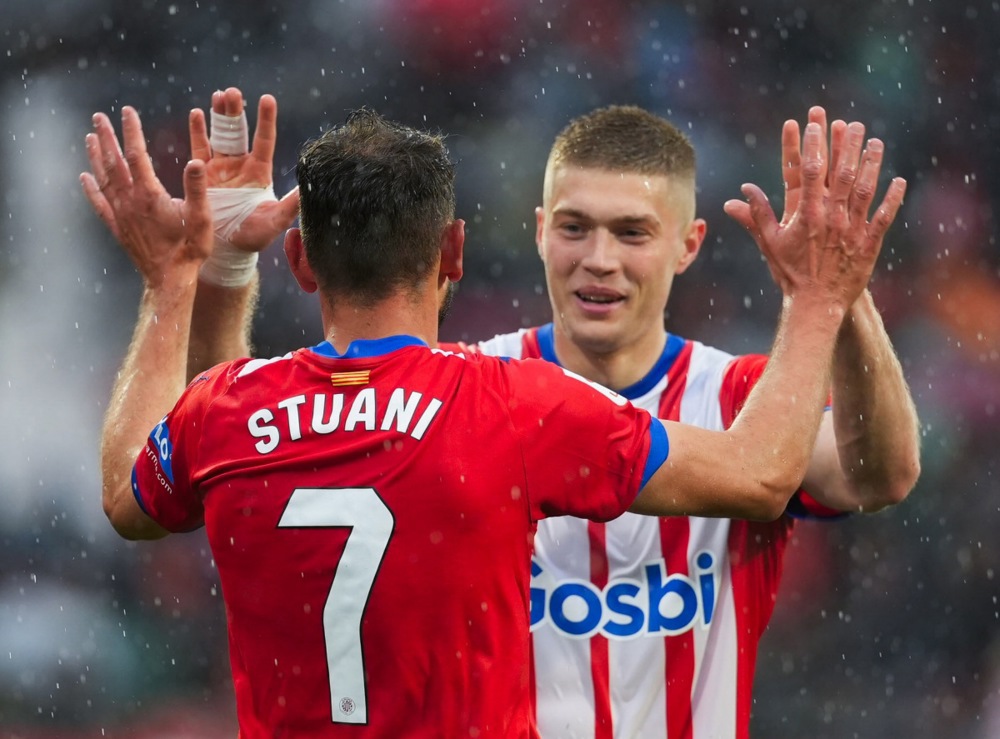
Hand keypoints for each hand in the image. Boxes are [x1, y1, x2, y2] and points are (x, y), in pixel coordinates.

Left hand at [81, 107, 211, 287]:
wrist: (170, 279)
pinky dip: (90, 189)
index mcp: (150, 195)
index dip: (131, 131)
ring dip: (95, 157)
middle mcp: (130, 202)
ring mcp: (121, 215)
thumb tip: (196, 161)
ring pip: (103, 179)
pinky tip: (84, 178)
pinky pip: (99, 204)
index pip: (137, 155)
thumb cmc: (190, 249)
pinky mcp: (118, 228)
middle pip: (114, 162)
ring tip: (89, 137)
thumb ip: (198, 188)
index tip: (127, 111)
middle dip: (106, 137)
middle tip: (99, 117)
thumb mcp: (201, 218)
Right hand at [189, 87, 298, 252]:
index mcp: (259, 171)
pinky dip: (198, 131)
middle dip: (236, 111)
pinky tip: (197, 113)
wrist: (226, 247)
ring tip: (218, 95)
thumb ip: (291, 205)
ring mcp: (221, 167)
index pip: (264, 140)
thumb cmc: (253, 235)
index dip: (266, 120)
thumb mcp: (274, 220)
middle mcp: (240, 165)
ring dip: (219, 115)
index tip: (267, 98)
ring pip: (220, 134)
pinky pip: (199, 148)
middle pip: (239, 131)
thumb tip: (309, 190)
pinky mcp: (203, 174)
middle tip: (233, 92)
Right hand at [723, 118, 906, 311]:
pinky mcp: (869, 243)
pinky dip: (892, 199)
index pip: (809, 172)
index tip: (813, 125)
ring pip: (865, 189)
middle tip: (852, 124)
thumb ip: (756, 216)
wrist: (815, 304)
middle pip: (841, 174)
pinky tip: (899, 181)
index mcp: (807, 215)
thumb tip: (739, 195)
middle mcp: (831, 218)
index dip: (812, 146)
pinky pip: (884, 217)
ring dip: (871, 164)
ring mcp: (852, 229)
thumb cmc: (791, 274)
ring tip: (875, 142)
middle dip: (846, 146)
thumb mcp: (770, 243)